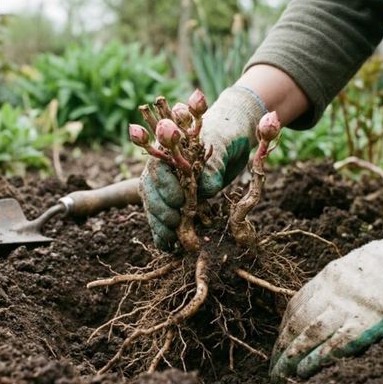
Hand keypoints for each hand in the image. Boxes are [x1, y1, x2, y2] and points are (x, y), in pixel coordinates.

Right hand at [140, 85, 265, 249]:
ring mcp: (164, 189)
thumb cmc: (225, 135)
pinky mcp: (173, 204)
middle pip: (151, 195)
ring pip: (154, 210)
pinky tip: (169, 248)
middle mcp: (161, 172)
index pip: (158, 173)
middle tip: (177, 226)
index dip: (166, 189)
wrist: (231, 140)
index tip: (179, 202)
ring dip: (161, 228)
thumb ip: (212, 166)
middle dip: (162, 213)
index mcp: (168, 153)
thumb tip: (206, 189)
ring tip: (173, 243)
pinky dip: (164, 235)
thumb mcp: (223, 144)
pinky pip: (162, 220)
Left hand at [270, 211, 382, 383]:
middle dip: (282, 346)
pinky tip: (304, 371)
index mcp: (329, 277)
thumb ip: (339, 284)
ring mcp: (348, 307)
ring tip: (281, 374)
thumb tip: (328, 302)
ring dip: (291, 357)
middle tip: (273, 366)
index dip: (285, 326)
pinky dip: (316, 359)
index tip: (279, 342)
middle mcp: (332, 291)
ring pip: (309, 335)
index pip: (296, 304)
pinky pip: (335, 344)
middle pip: (297, 322)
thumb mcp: (356, 265)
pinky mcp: (368, 323)